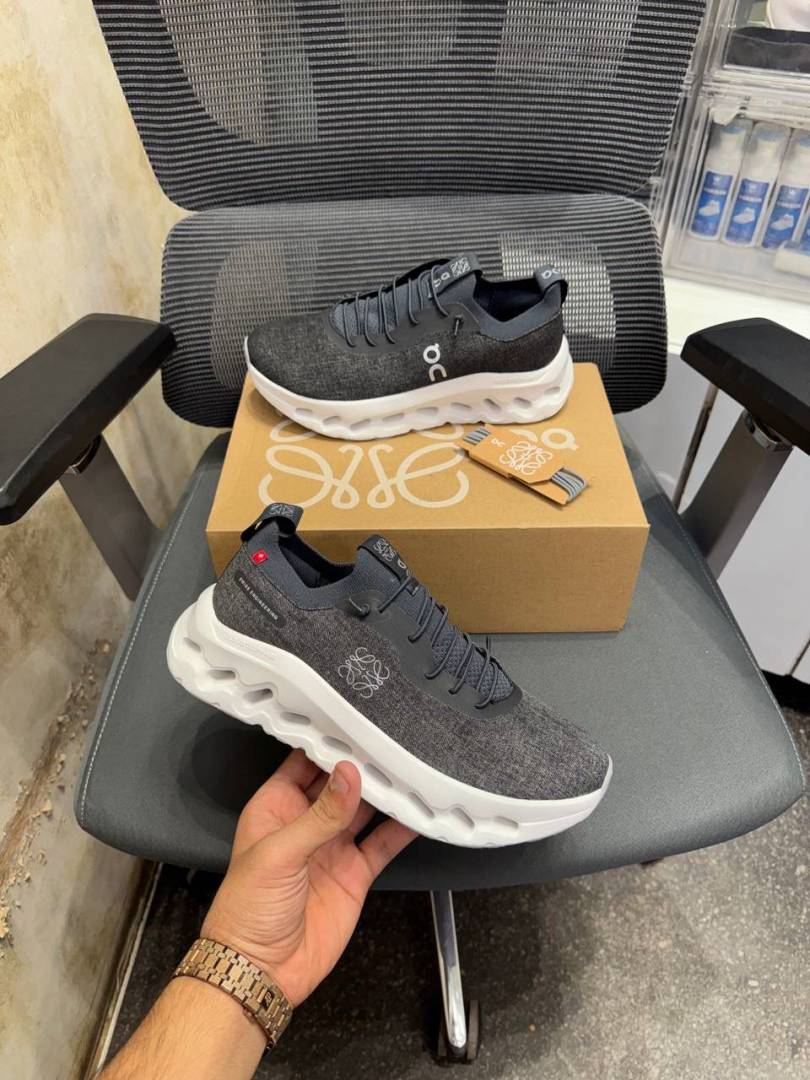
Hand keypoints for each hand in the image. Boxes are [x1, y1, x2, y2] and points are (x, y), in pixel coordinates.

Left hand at [201, 749, 415, 1005]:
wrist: (260, 972)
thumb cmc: (247, 909)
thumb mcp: (279, 854)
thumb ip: (320, 815)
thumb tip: (349, 773)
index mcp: (276, 806)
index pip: (305, 761)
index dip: (329, 741)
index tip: (357, 719)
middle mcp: (306, 821)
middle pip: (340, 782)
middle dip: (364, 762)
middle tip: (394, 737)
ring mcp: (333, 846)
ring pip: (365, 808)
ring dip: (386, 791)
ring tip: (413, 765)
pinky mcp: (354, 873)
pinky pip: (382, 843)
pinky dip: (402, 829)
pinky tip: (420, 812)